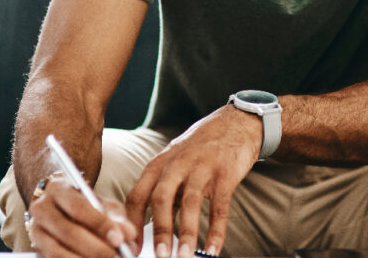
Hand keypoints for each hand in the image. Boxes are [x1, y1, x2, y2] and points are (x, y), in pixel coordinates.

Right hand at [27, 174, 139, 257]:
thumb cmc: (86, 206)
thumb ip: (116, 218)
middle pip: (68, 232)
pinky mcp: (37, 250)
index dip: (99, 224)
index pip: (78, 207)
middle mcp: (41, 209)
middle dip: (96, 248)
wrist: (60, 208)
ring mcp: (36, 232)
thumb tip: (129, 234)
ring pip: (57, 252)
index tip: (119, 239)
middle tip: (117, 257)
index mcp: (58, 189)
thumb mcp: (102, 204)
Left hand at [126, 105, 262, 257]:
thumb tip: (150, 230)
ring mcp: (202, 167)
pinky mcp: (226, 173)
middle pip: (161, 198)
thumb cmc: (201, 150)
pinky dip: (216, 231)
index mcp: (159, 164)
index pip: (137, 195)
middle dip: (159, 230)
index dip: (132, 223)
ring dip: (187, 233)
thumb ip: (165, 193)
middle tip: (159, 256)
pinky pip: (220, 206)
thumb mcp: (176, 164)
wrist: (236, 123)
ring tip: (185, 257)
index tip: (131, 248)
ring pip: (190, 203)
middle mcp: (177, 164)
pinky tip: (213, 250)